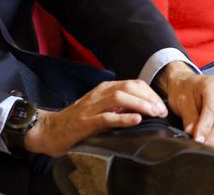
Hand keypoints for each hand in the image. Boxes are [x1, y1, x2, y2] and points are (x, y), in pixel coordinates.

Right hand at [23, 79, 166, 156]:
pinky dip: (123, 118)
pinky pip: (106, 117)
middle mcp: (99, 94)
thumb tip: (143, 109)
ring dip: (140, 105)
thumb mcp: (100, 109)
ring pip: (120, 98)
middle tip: (162, 111)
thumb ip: (117, 106)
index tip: (161, 106)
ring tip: (153, 114)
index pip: (133, 84)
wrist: (51, 130)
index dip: (150, 94)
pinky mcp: (85, 122)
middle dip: (149, 98)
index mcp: (104, 89)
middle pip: (129, 87)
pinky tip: (135, 120)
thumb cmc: (78, 122)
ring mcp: (91, 107)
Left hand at [157, 62, 213, 146]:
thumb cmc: (184, 89)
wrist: (185, 85)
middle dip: (213, 135)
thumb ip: (189, 119)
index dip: (205, 126)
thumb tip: (193, 135)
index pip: (213, 109)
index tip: (197, 138)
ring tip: (204, 146)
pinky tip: (210, 143)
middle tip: (201, 145)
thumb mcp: (182, 102)